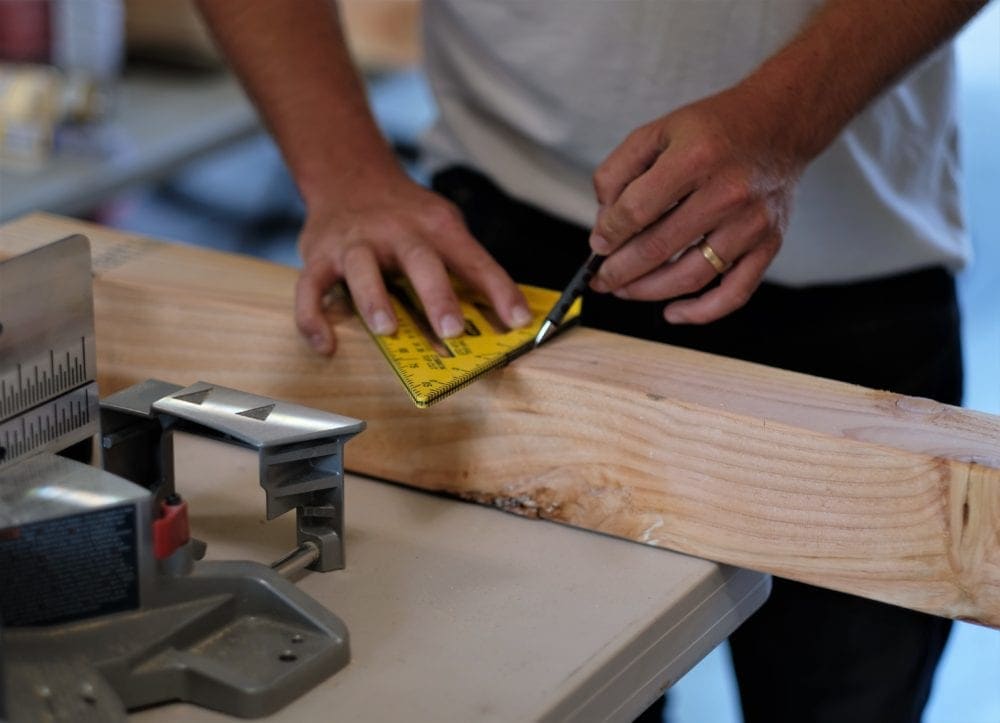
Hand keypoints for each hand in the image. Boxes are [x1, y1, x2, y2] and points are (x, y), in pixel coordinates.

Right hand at [295, 170, 531, 353]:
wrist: (350, 177)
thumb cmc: (406, 216)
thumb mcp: (443, 225)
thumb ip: (466, 266)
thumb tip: (506, 315)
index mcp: (436, 226)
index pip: (474, 259)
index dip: (499, 290)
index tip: (519, 322)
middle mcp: (396, 231)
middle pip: (419, 260)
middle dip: (436, 295)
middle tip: (452, 330)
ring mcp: (355, 243)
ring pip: (361, 268)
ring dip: (373, 299)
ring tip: (386, 330)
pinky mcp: (320, 256)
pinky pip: (309, 288)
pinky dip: (312, 318)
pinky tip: (326, 345)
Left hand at [588, 85, 804, 323]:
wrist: (780, 122)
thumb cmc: (714, 129)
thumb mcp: (657, 131)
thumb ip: (619, 171)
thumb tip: (603, 223)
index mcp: (695, 157)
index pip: (636, 210)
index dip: (608, 235)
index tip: (597, 246)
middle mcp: (728, 191)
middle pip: (659, 248)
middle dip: (620, 270)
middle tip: (601, 278)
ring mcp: (752, 222)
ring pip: (691, 276)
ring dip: (648, 292)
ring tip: (624, 290)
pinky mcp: (770, 243)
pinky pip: (735, 292)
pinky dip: (701, 312)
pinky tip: (672, 313)